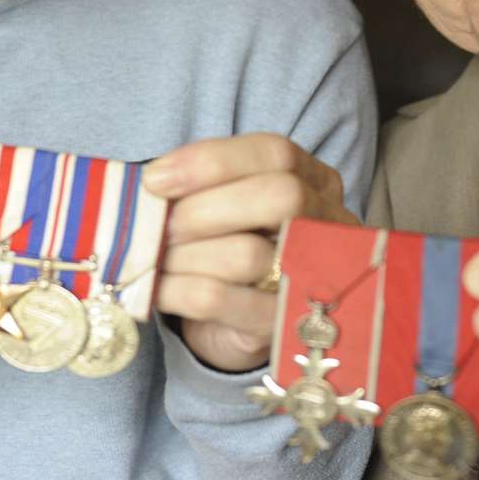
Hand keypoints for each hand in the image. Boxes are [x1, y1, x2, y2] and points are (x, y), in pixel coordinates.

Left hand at [143, 134, 354, 372]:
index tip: (156, 178)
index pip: (276, 154)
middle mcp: (327, 226)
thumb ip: (201, 184)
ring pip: (247, 254)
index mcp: (316, 182)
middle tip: (161, 224)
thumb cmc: (228, 244)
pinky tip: (154, 287)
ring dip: (183, 254)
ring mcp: (311, 280)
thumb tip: (151, 180)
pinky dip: (175, 289)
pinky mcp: (278, 325)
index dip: (213, 161)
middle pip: (280, 197)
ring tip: (153, 257)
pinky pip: (220, 300)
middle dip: (204, 208)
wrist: (234, 322)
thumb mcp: (225, 201)